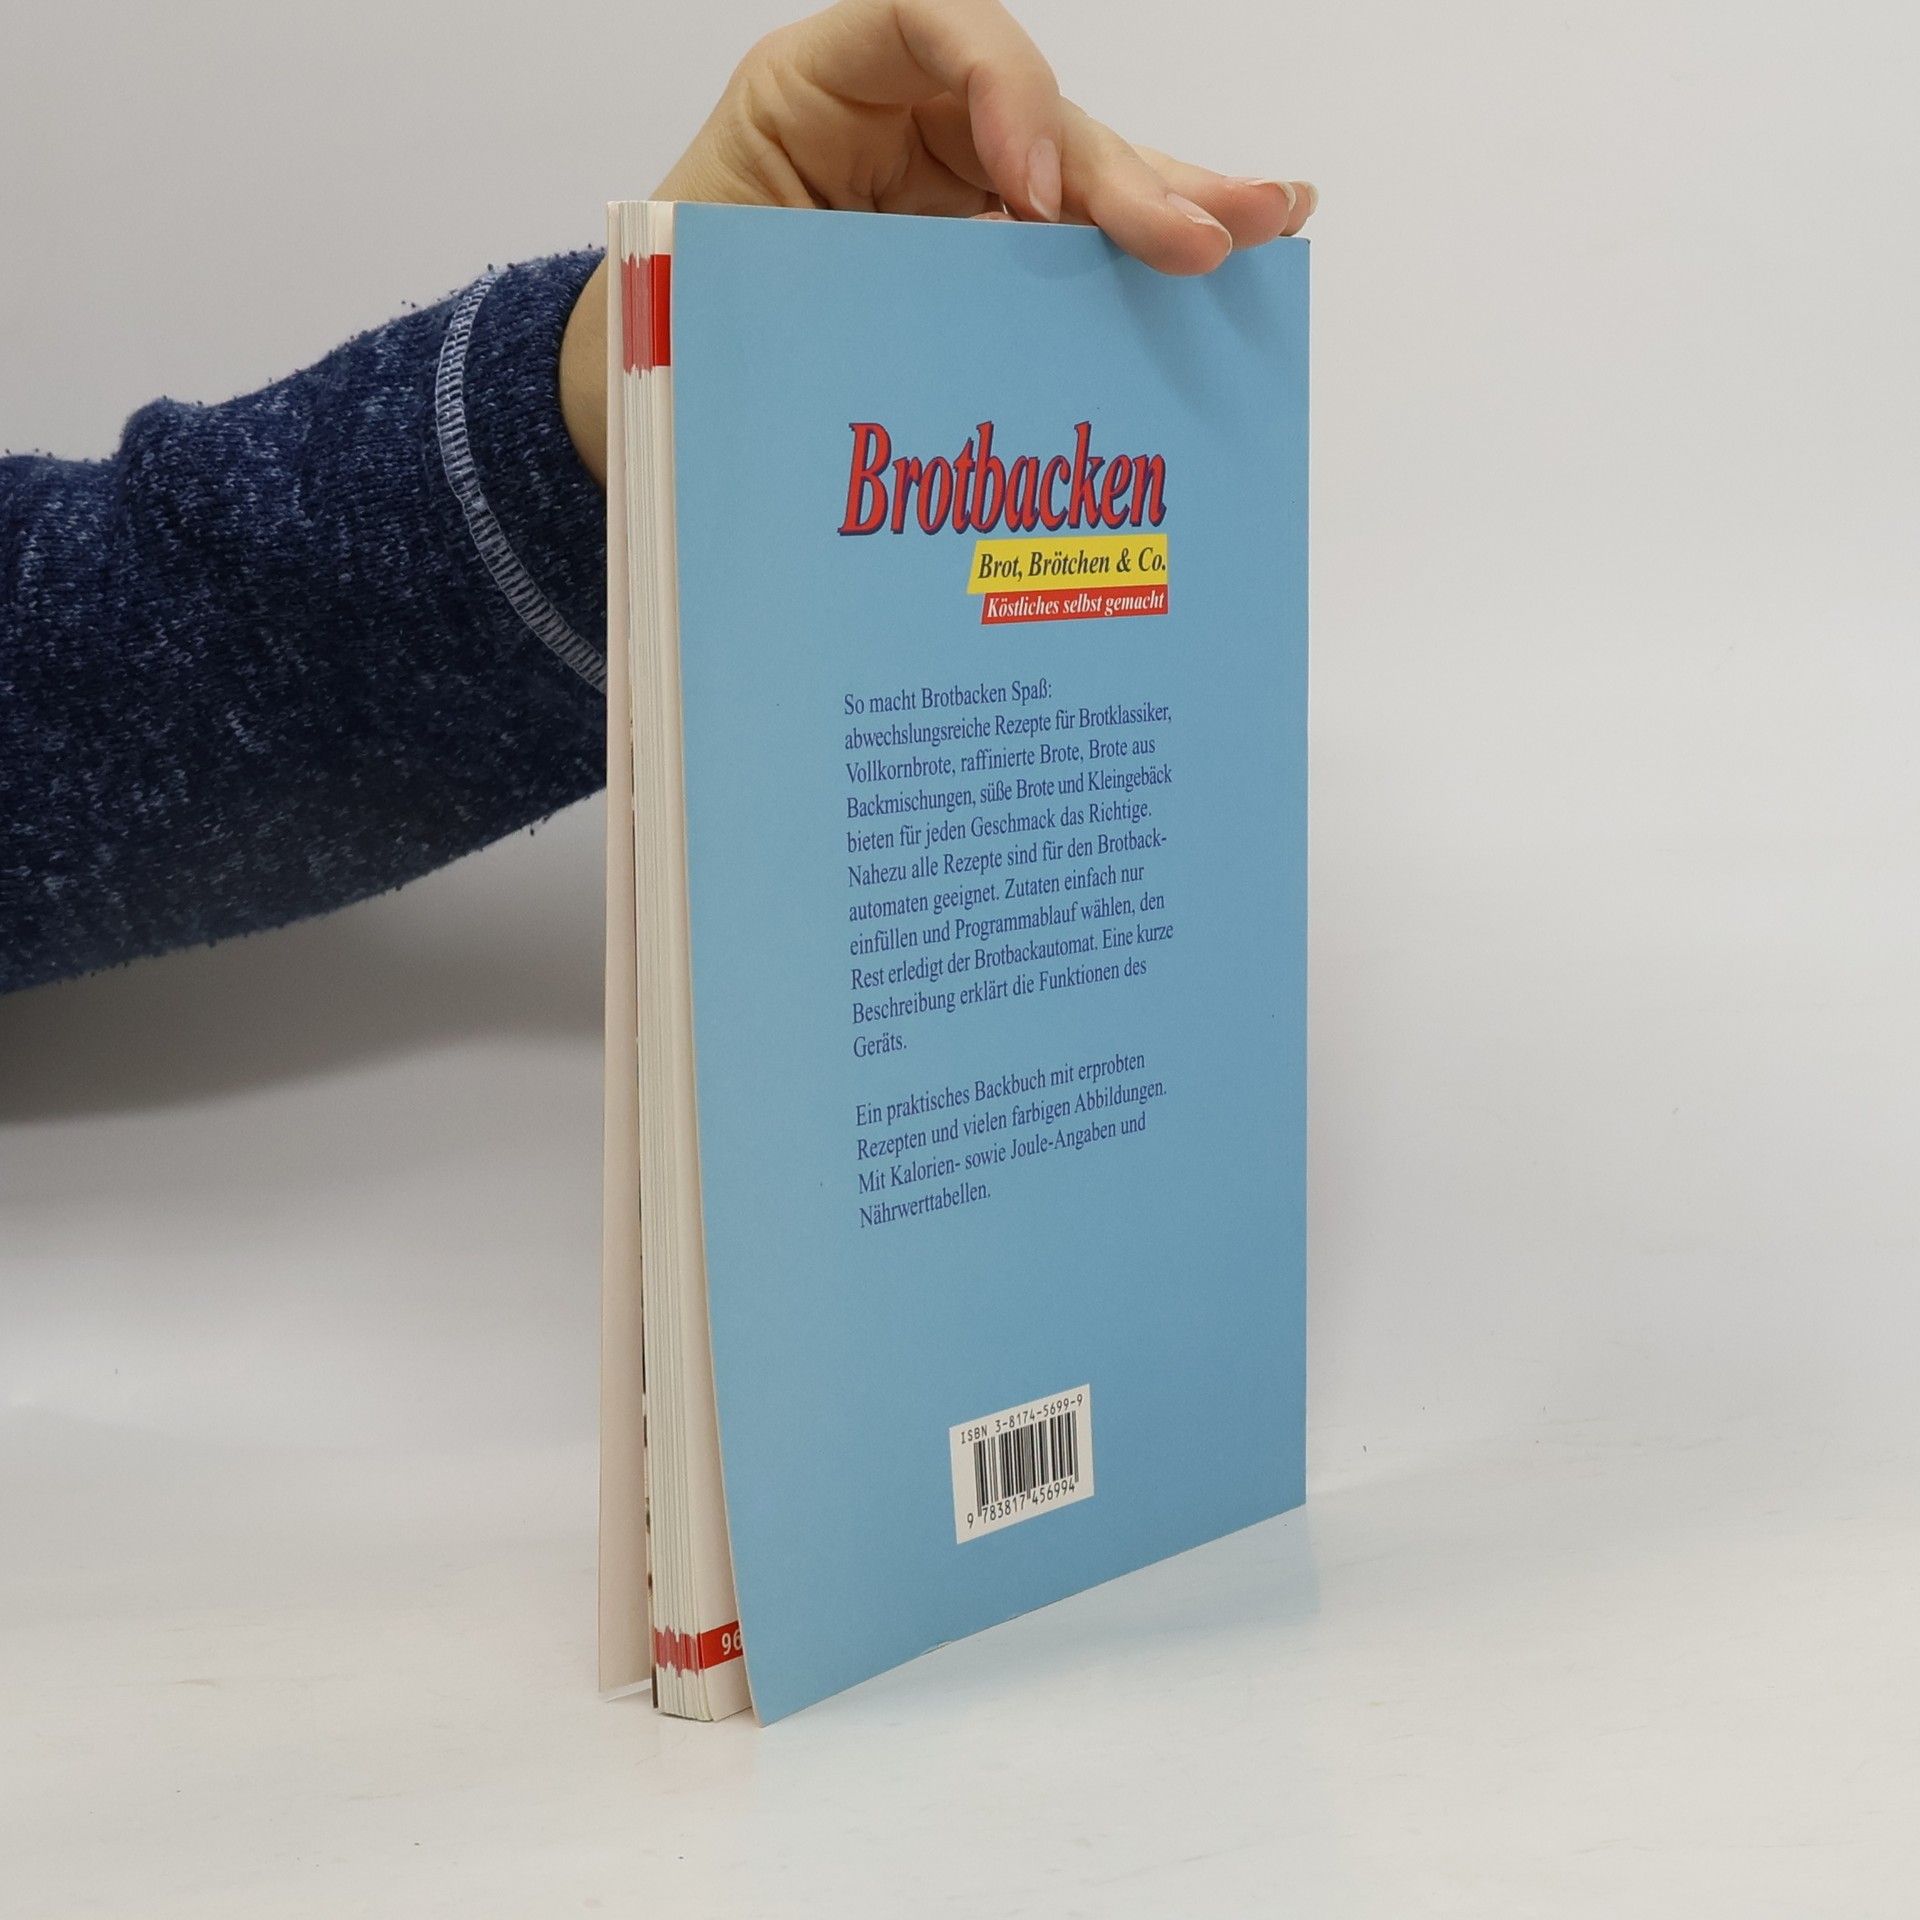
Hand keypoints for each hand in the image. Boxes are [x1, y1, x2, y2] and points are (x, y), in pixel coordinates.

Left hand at [560, 0, 1315, 481]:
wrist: (655, 385)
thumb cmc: (665, 324)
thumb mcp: (704, 290)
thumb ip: (799, 287)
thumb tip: (899, 365)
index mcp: (813, 97)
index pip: (922, 22)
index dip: (997, 85)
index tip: (1029, 195)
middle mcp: (898, 127)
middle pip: (1033, 112)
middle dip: (1121, 178)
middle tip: (1200, 241)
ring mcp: (951, 190)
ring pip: (1075, 180)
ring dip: (1172, 207)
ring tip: (1269, 223)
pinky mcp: (982, 258)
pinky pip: (1073, 249)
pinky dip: (1148, 251)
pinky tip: (1248, 235)